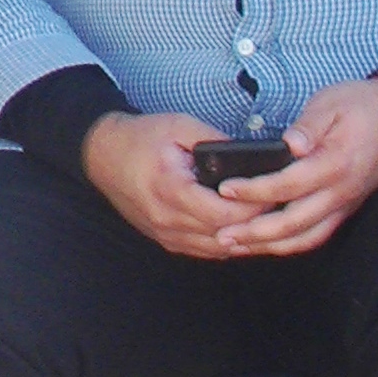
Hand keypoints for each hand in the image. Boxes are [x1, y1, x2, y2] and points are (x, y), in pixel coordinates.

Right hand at [81, 111, 266, 259]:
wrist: (101, 154)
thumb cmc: (139, 138)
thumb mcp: (179, 126)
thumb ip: (216, 141)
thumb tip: (251, 156)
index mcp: (170, 189)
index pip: (225, 214)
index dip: (255, 207)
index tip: (272, 192)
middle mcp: (167, 219)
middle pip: (226, 236)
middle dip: (256, 223)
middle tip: (276, 205)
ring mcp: (165, 234)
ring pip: (218, 250)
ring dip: (244, 238)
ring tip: (264, 218)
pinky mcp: (166, 240)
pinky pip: (205, 251)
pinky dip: (227, 242)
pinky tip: (239, 227)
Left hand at [217, 77, 377, 257]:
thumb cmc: (360, 106)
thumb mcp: (330, 104)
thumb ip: (309, 125)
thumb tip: (291, 143)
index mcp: (335, 164)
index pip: (288, 185)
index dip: (254, 190)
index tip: (226, 189)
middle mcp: (342, 191)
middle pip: (294, 223)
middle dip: (255, 233)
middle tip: (221, 235)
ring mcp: (345, 204)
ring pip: (306, 237)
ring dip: (270, 246)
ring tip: (237, 245)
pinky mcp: (346, 208)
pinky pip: (318, 234)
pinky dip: (291, 243)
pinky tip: (267, 243)